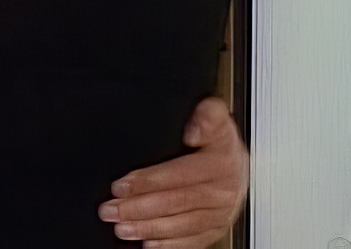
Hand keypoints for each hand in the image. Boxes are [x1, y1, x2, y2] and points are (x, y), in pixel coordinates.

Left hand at [97, 97, 247, 247]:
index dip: (147, 181)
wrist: (238, 163)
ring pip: (182, 225)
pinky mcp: (215, 229)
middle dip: (139, 209)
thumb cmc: (218, 142)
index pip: (179, 175)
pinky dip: (170, 245)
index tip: (120, 185)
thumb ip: (207, 115)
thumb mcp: (215, 117)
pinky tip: (149, 245)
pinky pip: (193, 241)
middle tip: (111, 210)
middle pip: (176, 203)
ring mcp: (219, 215)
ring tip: (122, 228)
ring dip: (149, 229)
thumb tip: (194, 128)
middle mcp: (222, 193)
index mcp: (221, 165)